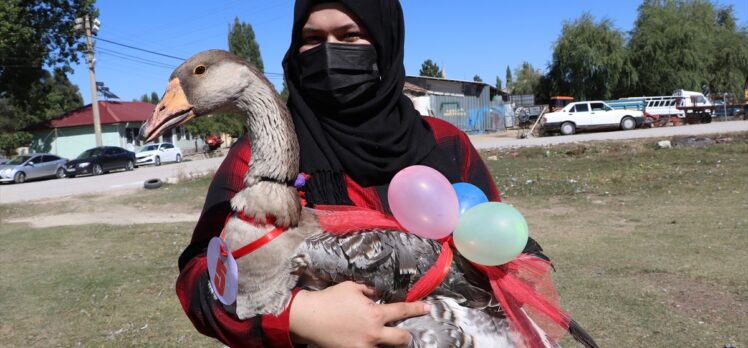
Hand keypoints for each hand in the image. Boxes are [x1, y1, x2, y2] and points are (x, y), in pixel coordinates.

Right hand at [289, 281, 429, 347]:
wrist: (309, 318)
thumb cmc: (330, 299)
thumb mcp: (352, 287)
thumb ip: (370, 291)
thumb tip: (379, 293)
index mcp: (375, 313)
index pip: (403, 311)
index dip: (417, 309)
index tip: (427, 309)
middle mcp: (373, 333)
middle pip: (402, 339)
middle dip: (407, 336)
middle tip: (406, 332)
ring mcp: (364, 347)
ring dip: (387, 343)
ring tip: (381, 336)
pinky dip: (371, 346)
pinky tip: (367, 341)